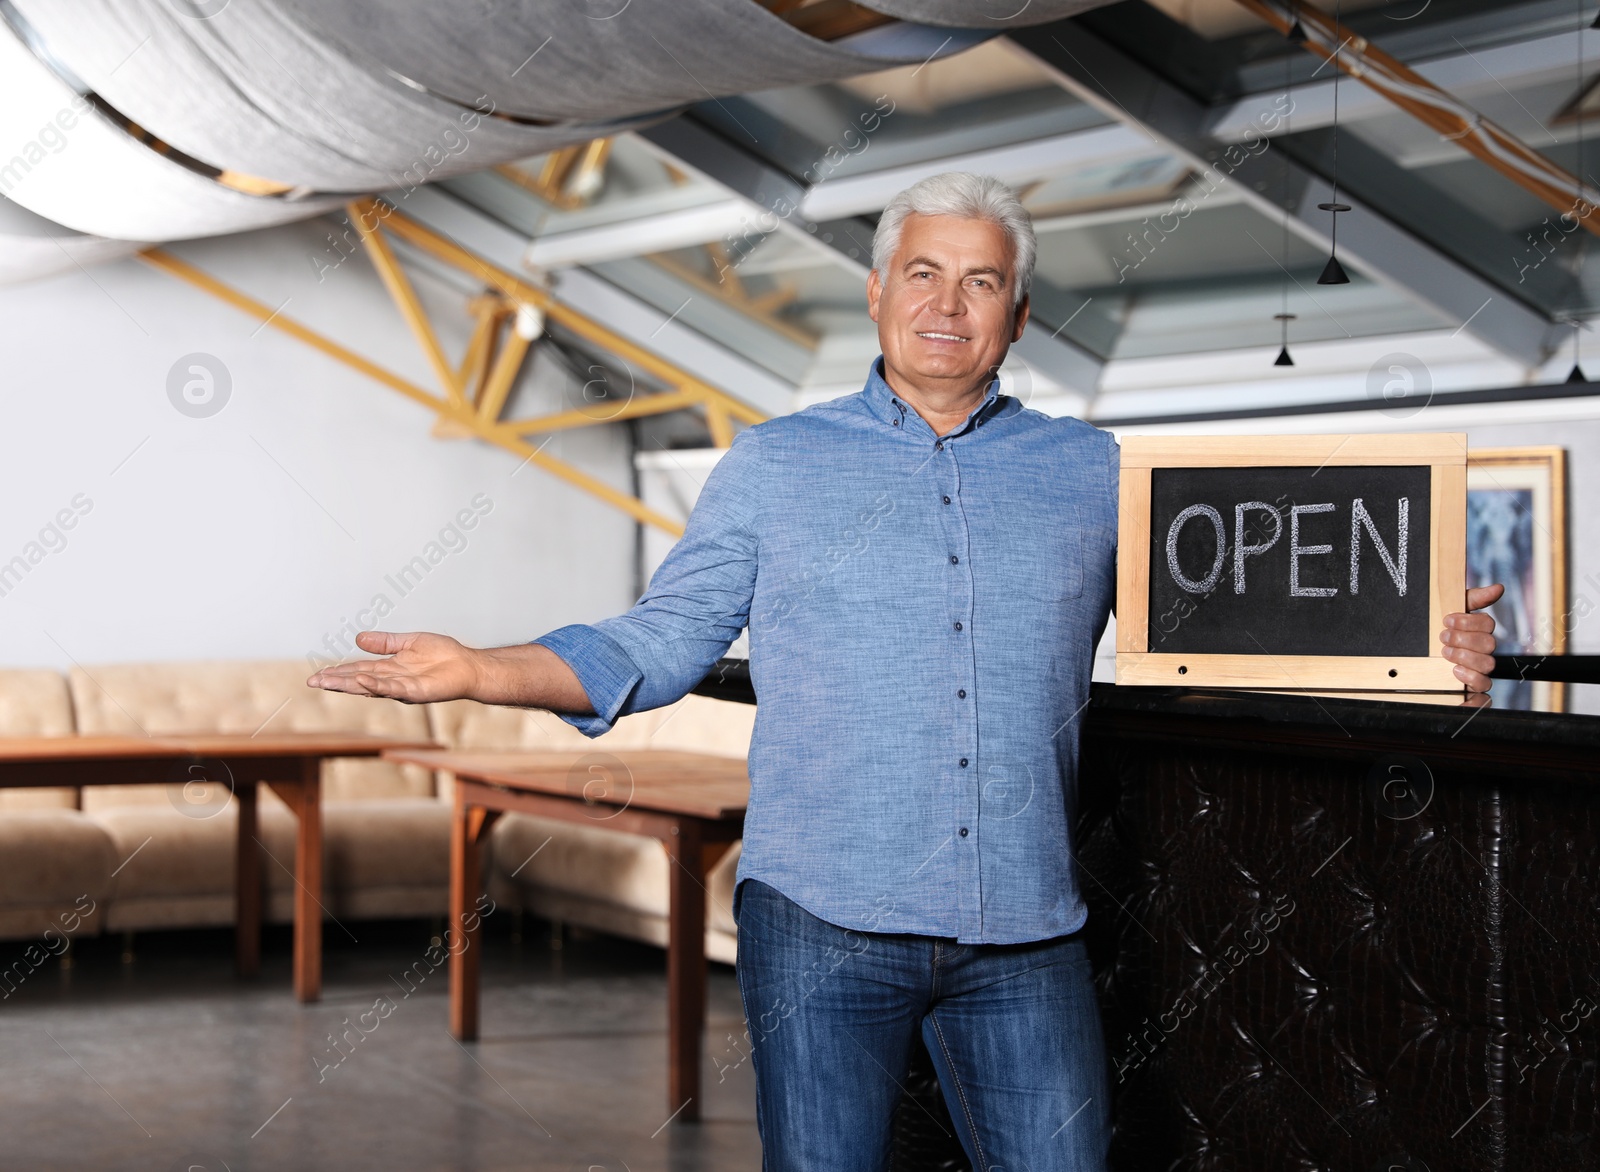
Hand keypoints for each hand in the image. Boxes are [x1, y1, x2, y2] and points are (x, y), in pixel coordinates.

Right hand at [306, 631, 480, 703]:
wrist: (468, 665)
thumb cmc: (444, 655)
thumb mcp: (409, 642)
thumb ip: (385, 642)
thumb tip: (358, 639)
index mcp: (389, 668)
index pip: (358, 670)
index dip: (338, 673)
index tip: (317, 675)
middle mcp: (392, 680)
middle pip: (358, 680)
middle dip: (336, 682)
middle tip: (312, 682)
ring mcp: (403, 688)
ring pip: (371, 686)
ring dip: (350, 684)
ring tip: (329, 681)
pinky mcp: (416, 692)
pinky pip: (393, 688)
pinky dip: (377, 685)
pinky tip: (362, 680)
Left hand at [1440, 584, 1502, 692]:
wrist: (1413, 657)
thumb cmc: (1437, 631)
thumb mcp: (1448, 610)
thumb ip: (1473, 598)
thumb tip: (1498, 588)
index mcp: (1478, 631)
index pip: (1487, 624)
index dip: (1467, 622)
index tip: (1446, 621)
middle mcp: (1482, 650)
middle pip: (1489, 644)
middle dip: (1463, 639)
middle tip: (1443, 637)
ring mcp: (1479, 668)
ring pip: (1488, 665)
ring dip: (1465, 657)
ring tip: (1445, 653)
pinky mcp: (1473, 687)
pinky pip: (1484, 688)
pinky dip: (1471, 679)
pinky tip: (1456, 672)